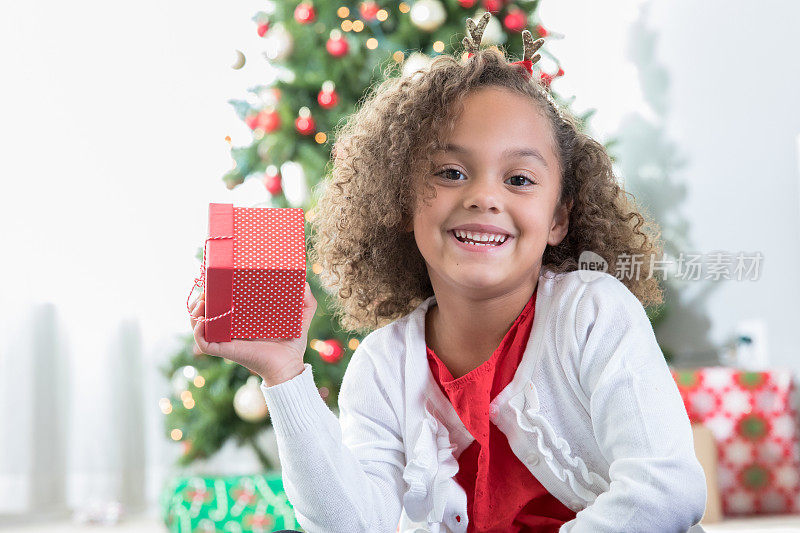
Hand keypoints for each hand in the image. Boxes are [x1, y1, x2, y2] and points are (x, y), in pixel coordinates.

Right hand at [189, 281, 316, 385]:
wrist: (289, 365)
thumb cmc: (292, 344)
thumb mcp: (301, 316)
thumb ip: (305, 299)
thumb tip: (304, 282)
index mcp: (242, 318)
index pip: (221, 302)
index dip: (213, 290)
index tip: (213, 276)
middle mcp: (230, 327)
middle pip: (205, 311)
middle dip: (200, 297)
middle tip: (205, 287)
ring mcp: (225, 339)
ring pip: (198, 325)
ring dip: (195, 311)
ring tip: (202, 301)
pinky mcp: (225, 350)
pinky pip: (203, 341)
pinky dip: (198, 331)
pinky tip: (203, 320)